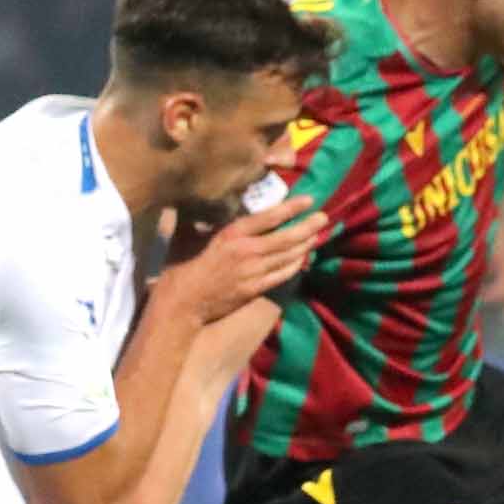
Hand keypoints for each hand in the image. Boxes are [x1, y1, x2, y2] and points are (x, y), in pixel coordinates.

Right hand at [157, 205, 327, 325]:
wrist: (182, 303)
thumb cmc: (180, 267)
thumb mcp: (187, 236)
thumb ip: (198, 219)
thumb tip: (196, 200)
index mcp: (232, 234)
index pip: (268, 217)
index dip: (291, 208)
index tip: (309, 200)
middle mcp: (247, 251)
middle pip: (286, 238)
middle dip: (308, 227)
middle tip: (323, 218)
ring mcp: (253, 272)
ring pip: (288, 257)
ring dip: (305, 245)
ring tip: (317, 235)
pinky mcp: (255, 289)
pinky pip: (282, 275)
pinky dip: (295, 266)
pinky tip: (303, 259)